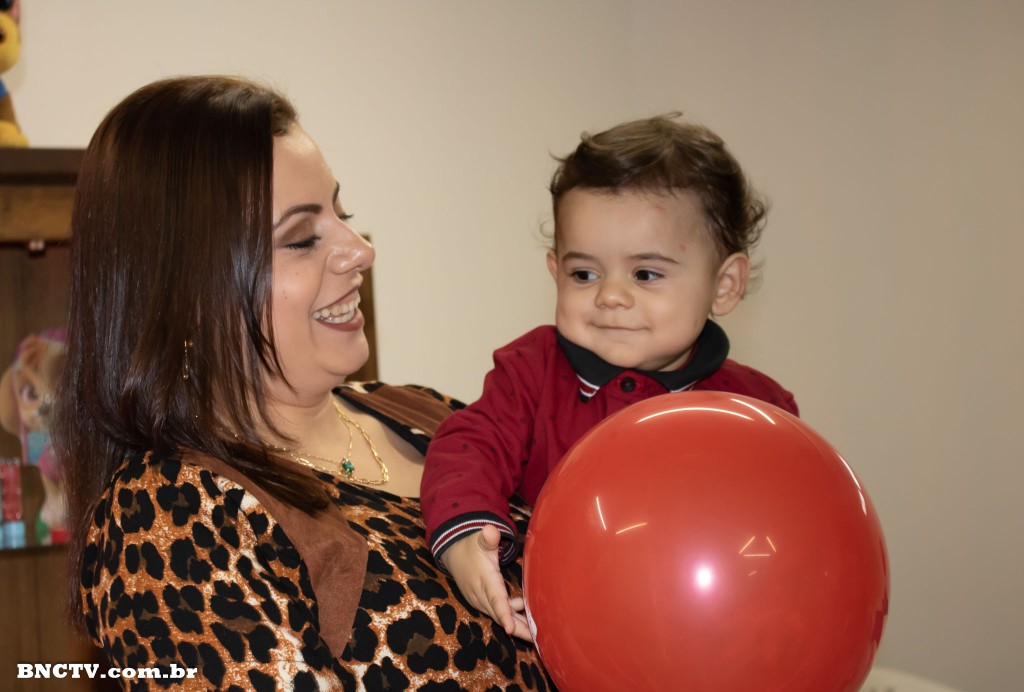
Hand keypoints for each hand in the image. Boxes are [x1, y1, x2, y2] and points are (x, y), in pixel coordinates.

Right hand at [442, 525, 532, 640]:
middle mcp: (481, 594)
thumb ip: (488, 538)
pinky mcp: (483, 603)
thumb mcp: (480, 540)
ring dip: (517, 625)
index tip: (510, 628)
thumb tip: (489, 530)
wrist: (454, 554)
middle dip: (517, 627)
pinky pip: (498, 613)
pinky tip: (526, 618)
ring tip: (535, 634)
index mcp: (485, 579)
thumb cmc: (473, 546)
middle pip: (501, 613)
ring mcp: (481, 600)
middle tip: (535, 639)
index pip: (495, 598)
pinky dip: (511, 618)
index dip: (504, 614)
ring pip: (500, 615)